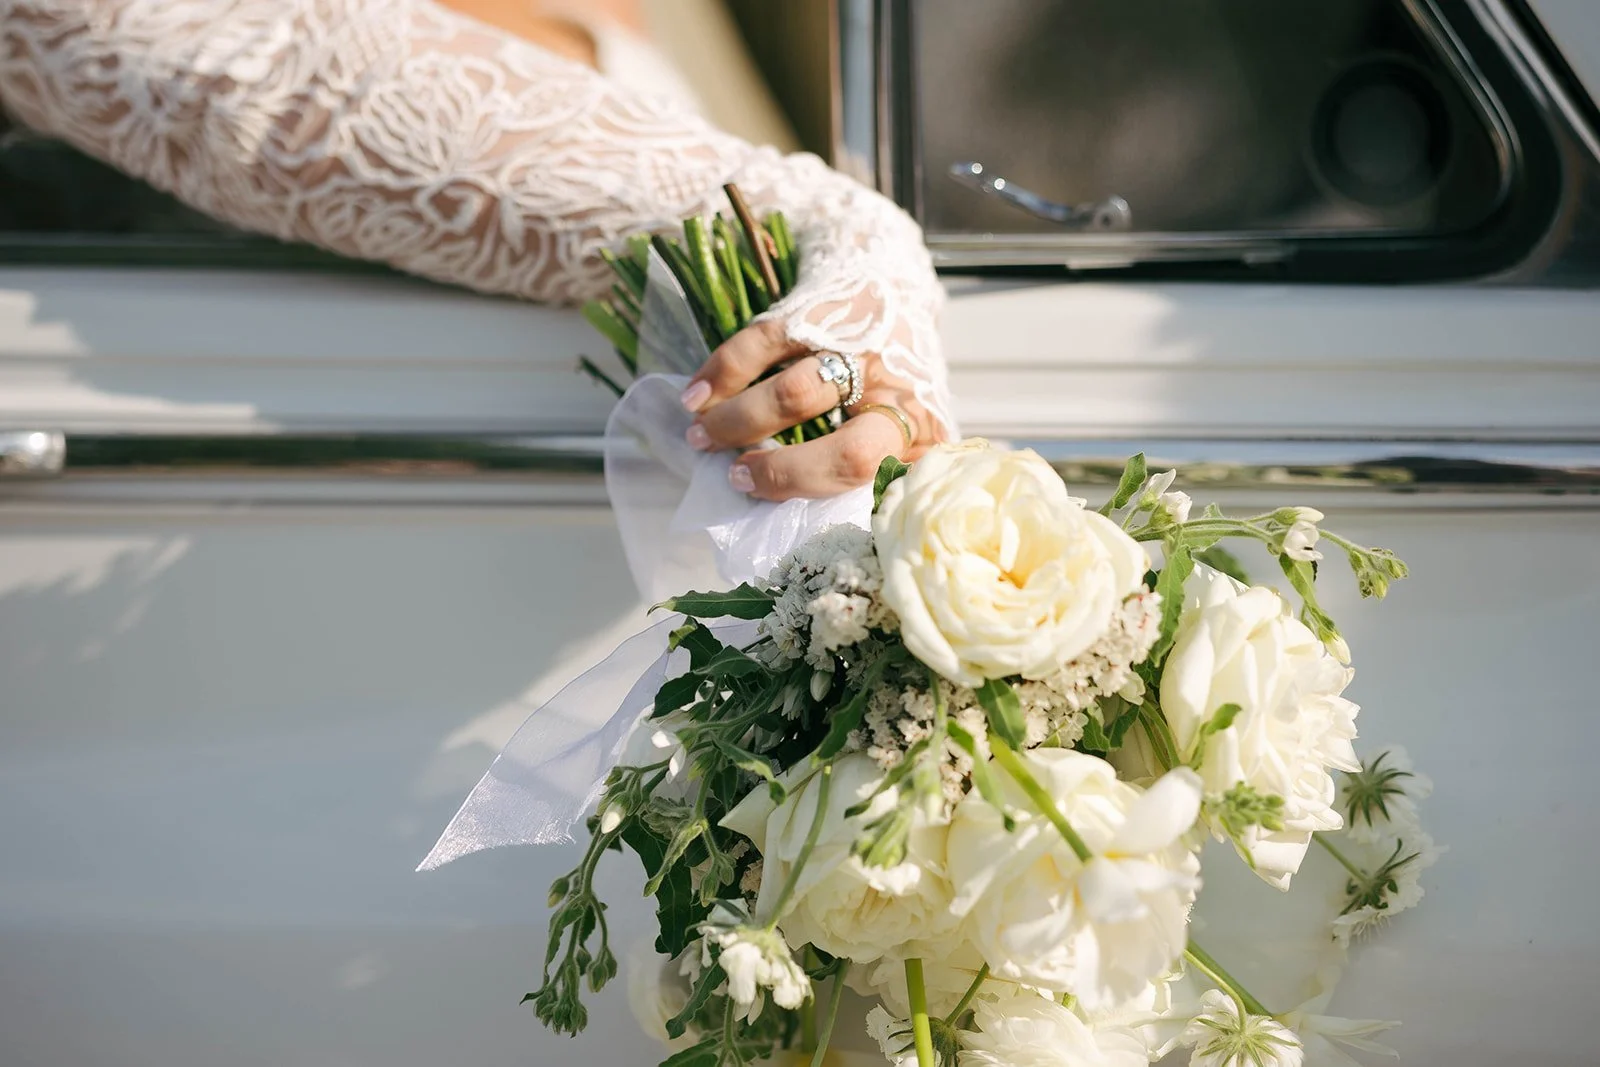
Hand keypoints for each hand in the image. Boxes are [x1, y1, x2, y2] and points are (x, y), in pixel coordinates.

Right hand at [678, 319, 943, 500]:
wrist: (895, 282)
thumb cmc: (895, 372)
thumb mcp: (911, 422)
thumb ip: (883, 469)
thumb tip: (821, 523)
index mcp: (922, 431)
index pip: (892, 487)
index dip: (839, 506)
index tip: (783, 509)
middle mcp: (899, 393)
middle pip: (850, 452)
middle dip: (784, 474)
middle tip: (735, 478)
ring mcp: (860, 349)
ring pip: (797, 396)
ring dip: (738, 422)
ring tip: (699, 437)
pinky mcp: (821, 310)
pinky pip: (765, 345)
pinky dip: (724, 373)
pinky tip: (696, 395)